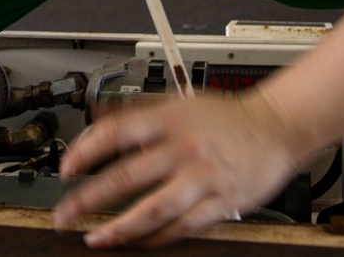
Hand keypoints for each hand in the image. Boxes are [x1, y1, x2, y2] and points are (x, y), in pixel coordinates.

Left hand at [53, 90, 306, 247]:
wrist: (277, 127)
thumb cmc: (224, 116)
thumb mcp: (175, 102)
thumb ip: (134, 110)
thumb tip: (95, 113)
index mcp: (168, 120)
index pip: (116, 133)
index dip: (85, 152)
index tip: (66, 168)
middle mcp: (183, 148)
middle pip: (127, 176)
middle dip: (90, 199)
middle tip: (66, 214)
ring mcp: (203, 177)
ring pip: (154, 209)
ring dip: (121, 228)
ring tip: (97, 238)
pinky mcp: (223, 202)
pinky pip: (184, 226)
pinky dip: (158, 238)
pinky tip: (138, 243)